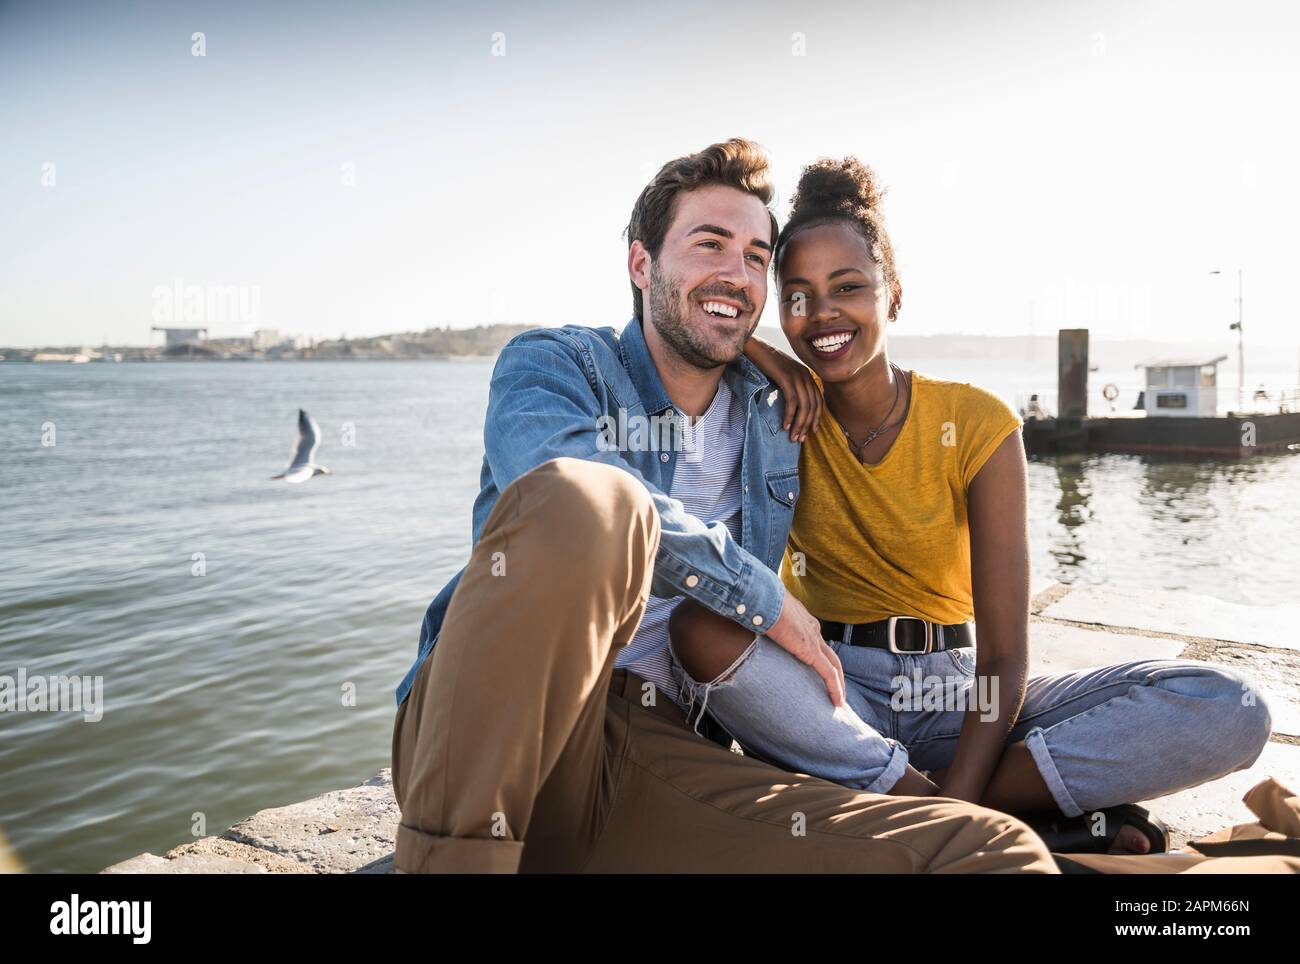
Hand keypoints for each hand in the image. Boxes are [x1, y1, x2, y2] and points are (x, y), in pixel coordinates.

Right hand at [742, 337, 821, 441]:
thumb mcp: (783, 374)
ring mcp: (797, 375)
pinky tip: (785, 425)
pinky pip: (792, 401)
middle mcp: (805, 375)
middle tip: (800, 439)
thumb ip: (790, 386)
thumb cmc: (765, 363)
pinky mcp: (786, 377)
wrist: (754, 348)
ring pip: (804, 405)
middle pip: (813, 405)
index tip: (812, 431)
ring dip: (799, 424)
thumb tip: (792, 405)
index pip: (818, 400)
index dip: (816, 418)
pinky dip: (790, 415)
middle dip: (807, 425)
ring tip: (793, 437)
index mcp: (806, 375)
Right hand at [765, 589, 845, 706]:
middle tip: (836, 688)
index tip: (818, 667)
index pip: (815, 639)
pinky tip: (837, 702)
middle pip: (829, 654)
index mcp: (802, 619)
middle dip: (835, 672)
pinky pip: (829, 673)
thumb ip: (761, 622)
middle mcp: (812, 628)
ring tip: (838, 700)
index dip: (819, 655)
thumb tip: (748, 626)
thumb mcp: (762, 612)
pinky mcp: (811, 651)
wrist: (762, 598)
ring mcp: (813, 639)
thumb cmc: (757, 601)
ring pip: (834, 665)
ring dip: (838, 683)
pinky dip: (835, 688)